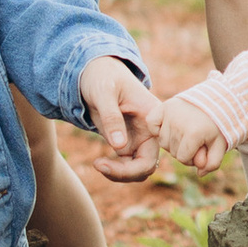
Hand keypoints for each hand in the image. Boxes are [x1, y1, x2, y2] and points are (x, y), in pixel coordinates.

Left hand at [79, 53, 163, 179]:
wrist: (94, 72)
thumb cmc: (102, 76)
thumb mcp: (104, 92)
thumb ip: (112, 117)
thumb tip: (119, 147)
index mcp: (152, 117)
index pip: (151, 155)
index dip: (131, 168)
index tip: (102, 163)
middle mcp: (149, 131)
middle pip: (146, 167)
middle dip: (124, 174)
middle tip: (98, 165)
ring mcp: (139, 138)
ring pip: (137, 169)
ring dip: (119, 174)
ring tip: (98, 164)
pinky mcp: (127, 141)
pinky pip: (127, 165)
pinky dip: (115, 170)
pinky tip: (99, 162)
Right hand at [153, 91, 227, 173]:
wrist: (213, 100)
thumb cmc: (215, 125)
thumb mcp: (219, 145)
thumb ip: (212, 163)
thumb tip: (199, 174)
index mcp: (194, 133)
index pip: (183, 159)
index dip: (192, 157)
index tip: (200, 148)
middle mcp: (179, 122)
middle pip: (172, 151)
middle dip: (183, 150)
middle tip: (194, 139)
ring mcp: (169, 113)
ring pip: (162, 141)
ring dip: (172, 141)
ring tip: (184, 131)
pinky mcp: (162, 106)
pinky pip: (151, 123)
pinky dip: (157, 128)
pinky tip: (169, 126)